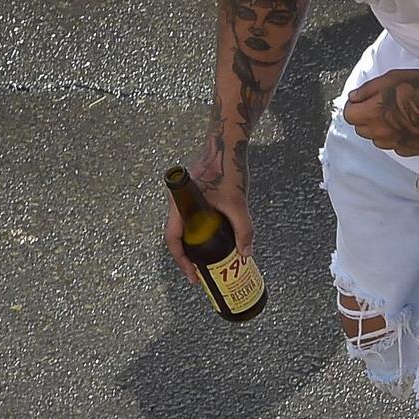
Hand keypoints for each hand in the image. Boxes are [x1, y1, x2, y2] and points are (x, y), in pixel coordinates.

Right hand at [165, 155, 254, 287]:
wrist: (227, 143)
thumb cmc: (227, 168)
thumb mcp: (237, 203)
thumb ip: (243, 229)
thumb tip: (246, 253)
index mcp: (179, 204)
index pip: (173, 240)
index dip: (182, 261)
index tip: (194, 275)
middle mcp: (177, 203)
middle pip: (179, 237)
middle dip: (190, 257)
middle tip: (203, 271)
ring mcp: (185, 199)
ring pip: (186, 228)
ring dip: (196, 245)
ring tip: (211, 259)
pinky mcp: (195, 196)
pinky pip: (194, 219)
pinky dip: (202, 232)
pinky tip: (217, 238)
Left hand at [342, 68, 418, 156]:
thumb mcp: (390, 78)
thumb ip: (366, 90)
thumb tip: (353, 97)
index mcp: (373, 114)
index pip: (349, 115)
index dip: (354, 105)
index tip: (361, 100)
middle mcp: (381, 133)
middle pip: (361, 129)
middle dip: (365, 117)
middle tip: (379, 104)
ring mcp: (396, 143)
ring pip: (378, 139)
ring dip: (380, 129)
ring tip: (396, 114)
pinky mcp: (411, 150)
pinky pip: (396, 146)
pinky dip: (397, 137)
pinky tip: (408, 124)